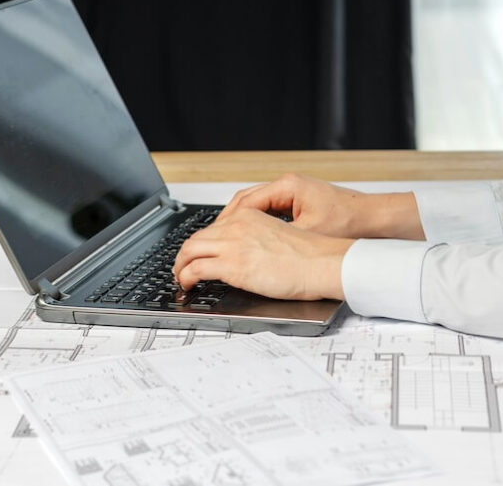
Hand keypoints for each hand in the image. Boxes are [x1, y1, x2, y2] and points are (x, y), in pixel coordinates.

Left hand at [172, 208, 353, 299]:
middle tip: (182, 267)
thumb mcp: (277, 236)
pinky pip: (195, 269)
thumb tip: (245, 255)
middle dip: (184, 254)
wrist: (322, 263)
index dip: (201, 243)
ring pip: (190, 251)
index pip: (214, 227)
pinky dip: (185, 277)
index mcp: (249, 217)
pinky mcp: (232, 266)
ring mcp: (233, 245)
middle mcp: (237, 226)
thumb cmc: (310, 256)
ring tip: (181, 278)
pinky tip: (186, 285)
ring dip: (180, 266)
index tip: (197, 254)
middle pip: (197, 238)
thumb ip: (256, 240)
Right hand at [219, 173, 424, 239]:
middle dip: (229, 221)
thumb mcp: (309, 234)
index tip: (215, 236)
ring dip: (242, 222)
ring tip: (229, 241)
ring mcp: (293, 192)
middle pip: (246, 201)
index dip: (227, 221)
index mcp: (287, 186)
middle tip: (215, 240)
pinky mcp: (299, 201)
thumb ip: (278, 237)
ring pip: (256, 205)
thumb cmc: (349, 222)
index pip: (245, 202)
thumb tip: (253, 248)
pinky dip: (257, 223)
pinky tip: (252, 239)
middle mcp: (288, 185)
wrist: (375, 219)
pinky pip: (269, 210)